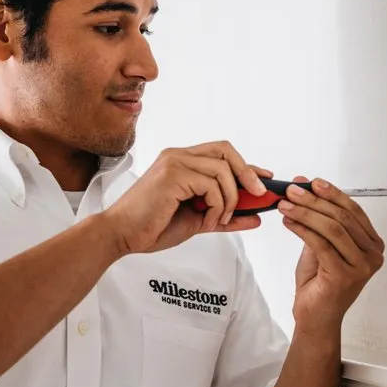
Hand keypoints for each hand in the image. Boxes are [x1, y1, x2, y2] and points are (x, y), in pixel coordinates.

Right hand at [103, 141, 271, 254]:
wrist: (122, 236)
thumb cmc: (152, 227)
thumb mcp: (198, 221)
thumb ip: (225, 216)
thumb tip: (255, 217)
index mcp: (181, 162)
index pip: (221, 154)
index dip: (247, 166)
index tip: (265, 180)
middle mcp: (178, 156)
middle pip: (226, 150)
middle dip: (247, 172)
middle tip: (260, 196)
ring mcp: (174, 162)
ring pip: (222, 170)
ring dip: (230, 198)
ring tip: (219, 219)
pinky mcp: (173, 174)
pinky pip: (211, 185)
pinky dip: (217, 205)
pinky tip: (207, 220)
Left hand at [278, 176, 384, 331]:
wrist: (316, 316)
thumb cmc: (319, 282)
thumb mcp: (320, 244)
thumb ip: (317, 218)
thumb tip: (305, 185)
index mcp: (372, 244)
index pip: (353, 211)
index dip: (332, 194)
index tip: (312, 182)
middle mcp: (373, 255)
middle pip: (343, 218)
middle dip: (315, 201)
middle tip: (292, 191)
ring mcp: (362, 267)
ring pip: (333, 229)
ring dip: (306, 213)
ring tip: (285, 204)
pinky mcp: (345, 276)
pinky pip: (321, 244)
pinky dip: (302, 229)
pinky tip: (288, 222)